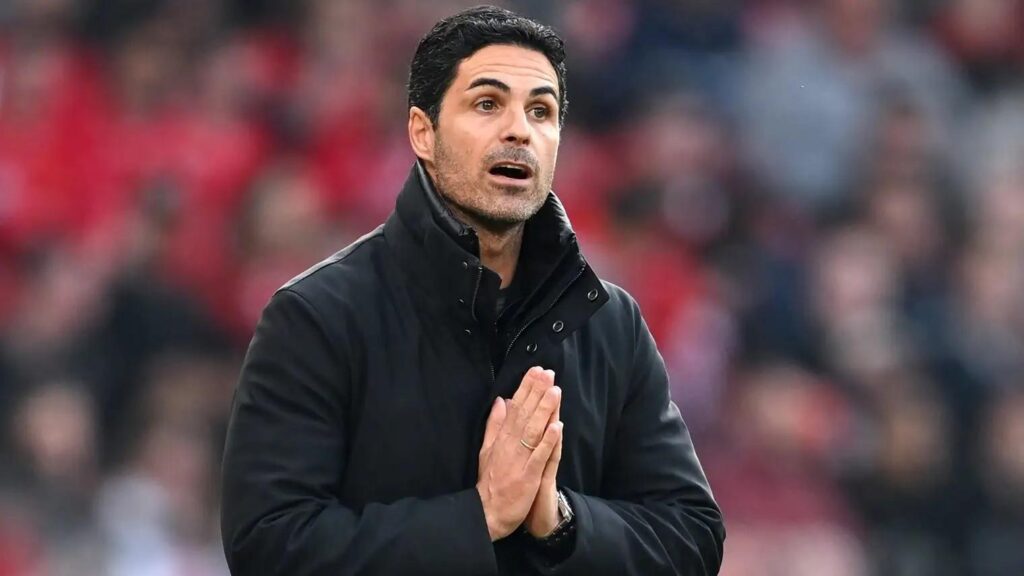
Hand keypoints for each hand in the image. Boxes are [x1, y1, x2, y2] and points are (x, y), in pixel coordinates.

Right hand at [476, 367, 561, 540]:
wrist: (488, 512)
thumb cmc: (490, 482)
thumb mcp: (486, 450)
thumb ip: (494, 425)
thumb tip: (501, 401)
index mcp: (502, 438)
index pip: (515, 408)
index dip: (526, 389)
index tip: (536, 371)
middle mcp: (510, 445)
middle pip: (526, 414)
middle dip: (537, 392)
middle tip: (548, 373)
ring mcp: (520, 459)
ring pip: (534, 430)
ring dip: (545, 410)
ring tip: (555, 391)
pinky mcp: (529, 475)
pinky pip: (540, 455)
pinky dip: (548, 440)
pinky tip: (557, 425)